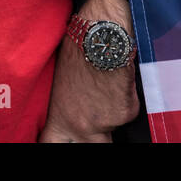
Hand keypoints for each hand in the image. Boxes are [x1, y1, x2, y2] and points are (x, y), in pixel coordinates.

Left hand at [39, 0, 139, 141]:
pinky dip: (127, 98)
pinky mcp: (127, 113)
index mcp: (60, 117)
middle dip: (96, 136)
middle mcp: (81, 126)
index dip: (61, 143)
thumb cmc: (78, 52)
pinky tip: (119, 79)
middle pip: (90, 145)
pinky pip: (128, 110)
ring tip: (107, 89)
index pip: (52, 143)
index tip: (67, 139)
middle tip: (96, 113)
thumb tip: (76, 114)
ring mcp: (105, 122)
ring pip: (112, 129)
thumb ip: (68, 107)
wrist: (100, 36)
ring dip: (112, 116)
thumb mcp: (62, 84)